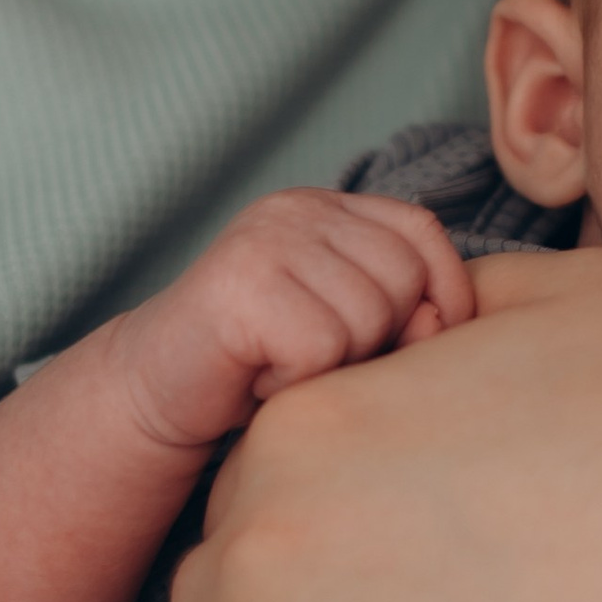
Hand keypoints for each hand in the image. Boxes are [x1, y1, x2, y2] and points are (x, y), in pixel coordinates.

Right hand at [107, 190, 475, 452]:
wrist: (154, 392)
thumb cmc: (261, 365)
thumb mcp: (347, 329)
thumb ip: (403, 314)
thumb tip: (446, 321)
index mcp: (325, 208)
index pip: (421, 230)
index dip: (447, 289)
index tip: (430, 337)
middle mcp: (295, 209)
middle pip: (404, 276)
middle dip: (380, 336)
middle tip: (319, 355)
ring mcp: (265, 241)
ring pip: (369, 315)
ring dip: (335, 363)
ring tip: (284, 362)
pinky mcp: (240, 285)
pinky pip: (322, 346)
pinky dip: (297, 378)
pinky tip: (259, 376)